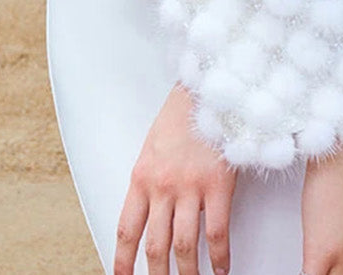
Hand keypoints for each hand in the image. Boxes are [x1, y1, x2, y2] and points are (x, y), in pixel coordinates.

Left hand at [114, 81, 236, 274]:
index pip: (127, 230)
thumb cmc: (183, 113)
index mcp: (142, 177)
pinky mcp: (217, 184)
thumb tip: (151, 213)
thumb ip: (150, 180)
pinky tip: (220, 268)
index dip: (122, 260)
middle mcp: (162, 186)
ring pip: (184, 246)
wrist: (208, 87)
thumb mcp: (153, 146)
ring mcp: (190, 187)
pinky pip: (216, 232)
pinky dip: (218, 257)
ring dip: (187, 273)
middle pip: (155, 246)